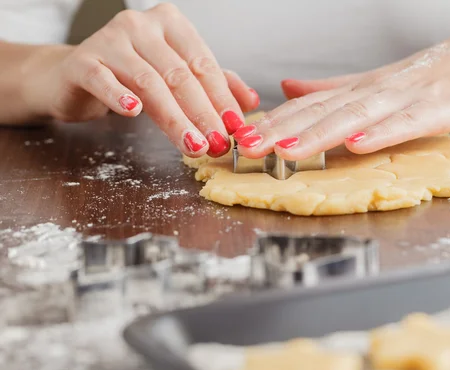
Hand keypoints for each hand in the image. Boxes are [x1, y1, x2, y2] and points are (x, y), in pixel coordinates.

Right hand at [24, 3, 258, 157]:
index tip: (235, 128)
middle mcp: (141, 25)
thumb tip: (252, 100)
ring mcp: (109, 39)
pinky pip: (103, 79)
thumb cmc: (132, 74)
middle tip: (217, 143)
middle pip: (179, 75)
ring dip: (174, 118)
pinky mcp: (82, 60)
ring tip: (192, 145)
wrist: (77, 75)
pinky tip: (133, 112)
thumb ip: (215, 83)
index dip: (221, 98)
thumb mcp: (177, 75)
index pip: (203, 63)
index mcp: (171, 24)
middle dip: (203, 114)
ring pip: (149, 82)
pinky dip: (118, 95)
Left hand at [234, 13, 449, 159]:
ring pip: (355, 116)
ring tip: (287, 150)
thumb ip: (333, 89)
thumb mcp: (376, 82)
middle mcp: (375, 92)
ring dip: (319, 134)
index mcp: (360, 89)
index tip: (240, 138)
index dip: (273, 123)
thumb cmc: (436, 72)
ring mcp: (405, 99)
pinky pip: (405, 123)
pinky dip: (379, 133)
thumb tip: (288, 89)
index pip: (308, 107)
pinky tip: (356, 143)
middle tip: (246, 146)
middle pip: (322, 112)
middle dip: (282, 131)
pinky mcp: (436, 109)